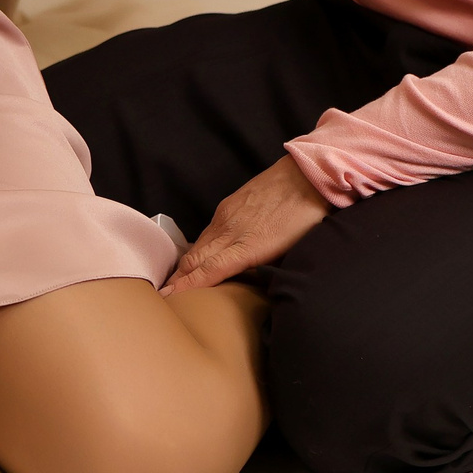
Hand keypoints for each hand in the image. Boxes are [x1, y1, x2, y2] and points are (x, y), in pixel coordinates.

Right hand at [160, 155, 330, 294]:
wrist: (307, 175)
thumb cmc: (307, 217)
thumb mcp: (291, 251)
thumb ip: (267, 269)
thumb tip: (253, 285)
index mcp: (248, 245)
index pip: (209, 271)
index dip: (187, 286)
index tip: (170, 298)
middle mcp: (231, 230)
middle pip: (196, 259)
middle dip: (178, 279)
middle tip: (165, 296)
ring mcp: (227, 215)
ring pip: (199, 245)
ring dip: (185, 265)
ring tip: (175, 281)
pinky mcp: (228, 205)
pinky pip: (207, 231)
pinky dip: (197, 248)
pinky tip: (195, 256)